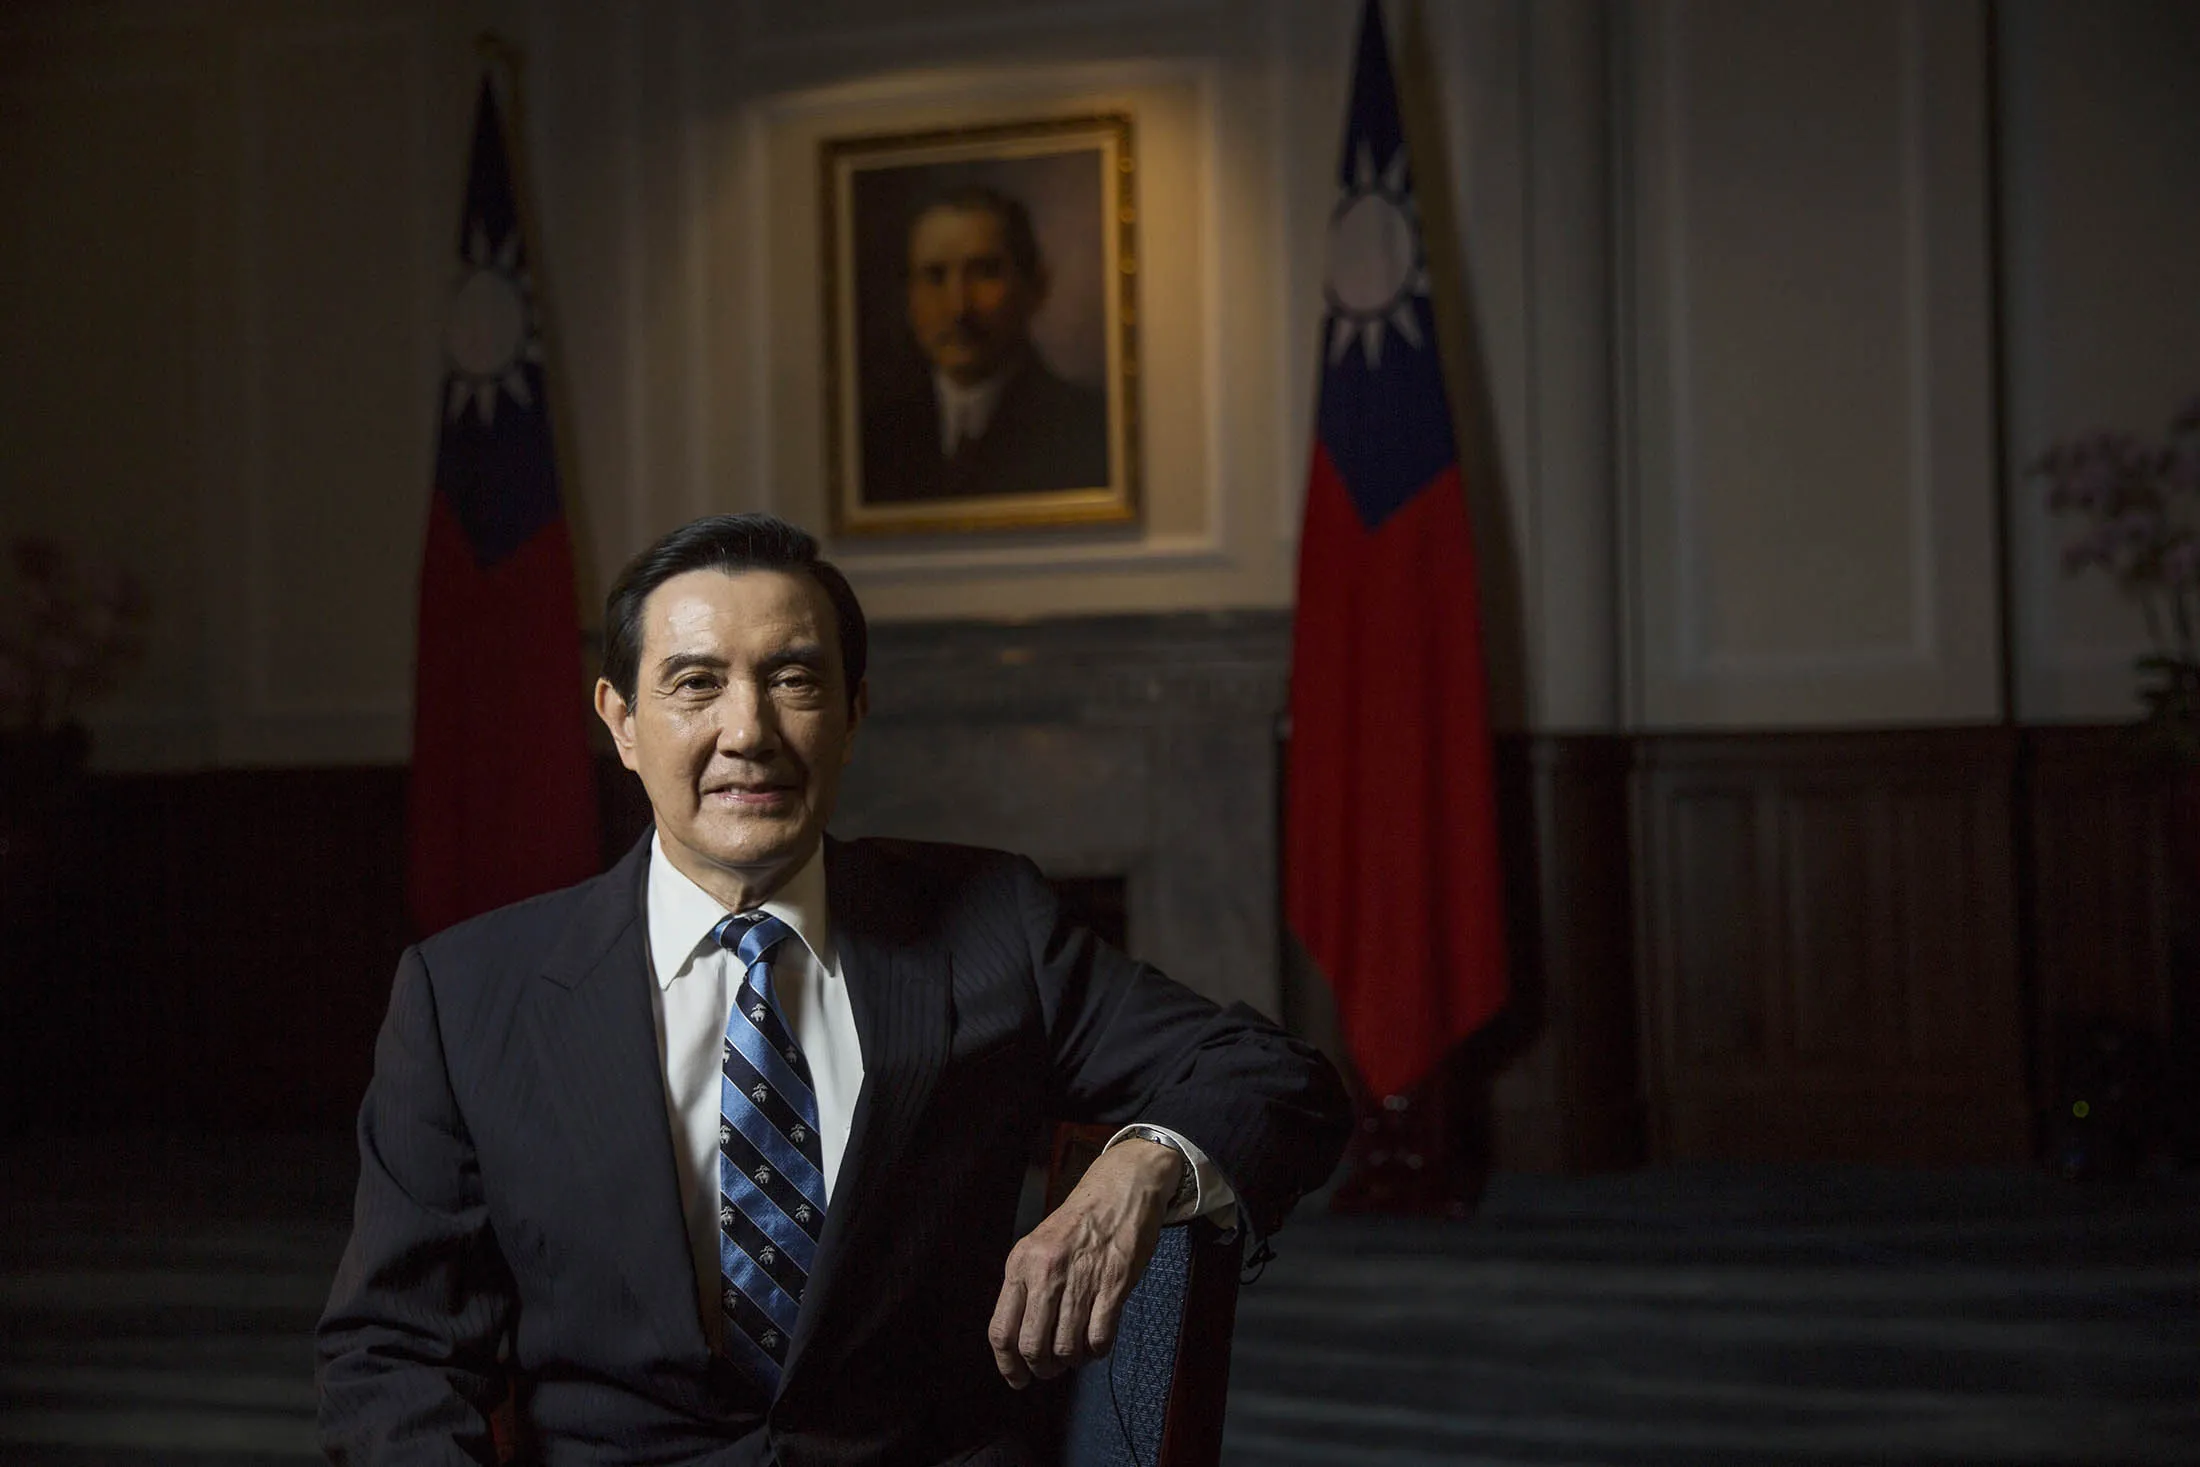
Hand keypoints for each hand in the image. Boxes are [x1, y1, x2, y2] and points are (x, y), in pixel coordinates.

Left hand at [986, 1137, 1178, 1387]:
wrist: (1119, 1189)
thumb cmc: (1077, 1223)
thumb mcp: (1037, 1247)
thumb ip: (1026, 1288)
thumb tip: (1020, 1342)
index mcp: (1020, 1264)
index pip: (1001, 1330)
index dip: (1007, 1365)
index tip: (1017, 1379)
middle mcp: (1046, 1273)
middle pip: (1032, 1346)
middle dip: (1042, 1368)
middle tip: (1052, 1368)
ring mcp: (1081, 1279)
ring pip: (1067, 1348)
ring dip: (1072, 1361)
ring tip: (1077, 1351)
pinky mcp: (1114, 1284)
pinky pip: (1099, 1338)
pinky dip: (1097, 1350)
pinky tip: (1097, 1341)